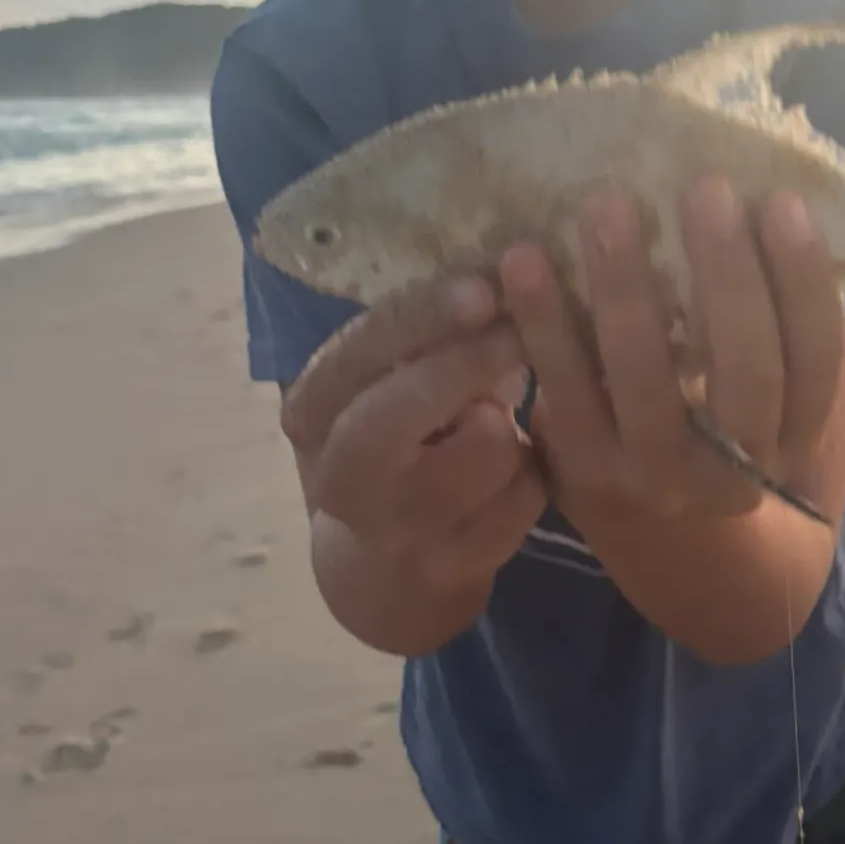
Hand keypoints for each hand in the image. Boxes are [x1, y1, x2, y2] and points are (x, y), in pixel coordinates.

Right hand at [280, 277, 547, 592]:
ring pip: (485, 450)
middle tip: (522, 330)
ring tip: (498, 423)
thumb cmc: (390, 444)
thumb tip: (502, 271)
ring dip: (511, 424)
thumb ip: (417, 340)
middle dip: (467, 363)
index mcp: (310, 415)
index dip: (423, 318)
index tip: (484, 288)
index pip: (356, 356)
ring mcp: (398, 533)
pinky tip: (511, 475)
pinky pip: (526, 495)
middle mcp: (342, 480)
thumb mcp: (375, 390)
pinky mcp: (456, 568)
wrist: (382, 572)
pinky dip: (533, 473)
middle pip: (397, 414)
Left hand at [498, 175, 844, 521]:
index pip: (815, 357)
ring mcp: (658, 476)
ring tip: (606, 204)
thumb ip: (793, 306)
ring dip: (624, 287)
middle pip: (745, 371)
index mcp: (797, 434)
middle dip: (727, 273)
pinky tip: (525, 258)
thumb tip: (805, 193)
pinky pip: (567, 390)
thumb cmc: (723, 415)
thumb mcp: (776, 381)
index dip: (803, 280)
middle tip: (705, 188)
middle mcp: (738, 468)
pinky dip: (544, 323)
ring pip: (646, 381)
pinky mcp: (585, 471)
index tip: (781, 200)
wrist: (660, 532)